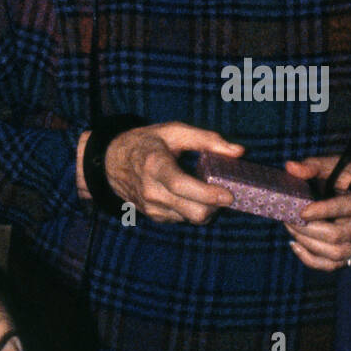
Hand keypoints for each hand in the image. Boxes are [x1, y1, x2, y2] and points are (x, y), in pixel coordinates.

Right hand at [103, 122, 243, 223]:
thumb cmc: (147, 143)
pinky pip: (183, 218)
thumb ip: (208, 140)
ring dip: (206, 208)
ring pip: (191, 218)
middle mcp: (151, 191)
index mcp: (155, 165)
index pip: (182, 185)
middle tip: (226, 193)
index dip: (207, 194)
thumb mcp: (174, 131)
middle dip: (214, 207)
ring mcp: (152, 208)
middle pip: (192, 211)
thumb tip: (239, 152)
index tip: (229, 195)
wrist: (112, 164)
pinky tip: (191, 194)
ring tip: (208, 190)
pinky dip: (193, 209)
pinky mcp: (154, 217)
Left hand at [284, 156, 350, 269]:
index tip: (301, 211)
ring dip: (307, 243)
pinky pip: (332, 266)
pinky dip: (310, 259)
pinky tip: (296, 245)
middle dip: (308, 229)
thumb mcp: (344, 166)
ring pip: (334, 253)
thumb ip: (317, 165)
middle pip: (337, 235)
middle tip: (289, 218)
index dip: (323, 211)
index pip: (349, 207)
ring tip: (291, 229)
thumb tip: (290, 167)